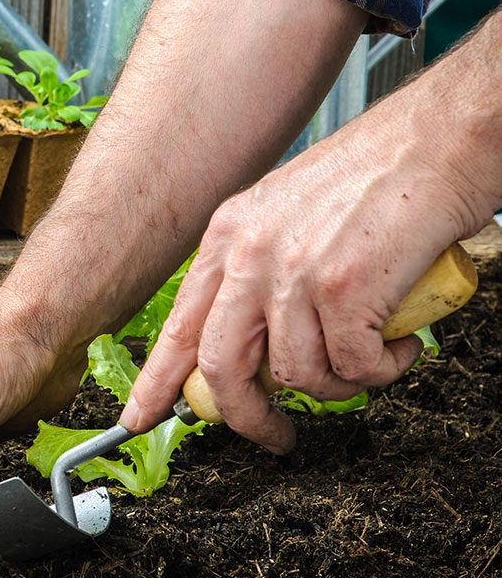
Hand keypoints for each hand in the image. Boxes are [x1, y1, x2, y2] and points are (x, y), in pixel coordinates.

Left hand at [120, 112, 484, 451]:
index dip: (157, 381)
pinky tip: (399, 343)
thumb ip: (261, 272)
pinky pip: (353, 368)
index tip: (139, 418)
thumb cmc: (378, 178)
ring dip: (339, 386)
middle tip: (274, 436)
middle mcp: (249, 254)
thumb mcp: (288, 215)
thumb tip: (257, 342)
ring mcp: (292, 272)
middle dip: (246, 416)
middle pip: (220, 366)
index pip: (179, 325)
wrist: (438, 140)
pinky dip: (382, 370)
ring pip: (296, 375)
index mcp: (228, 236)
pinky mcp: (343, 289)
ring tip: (370, 359)